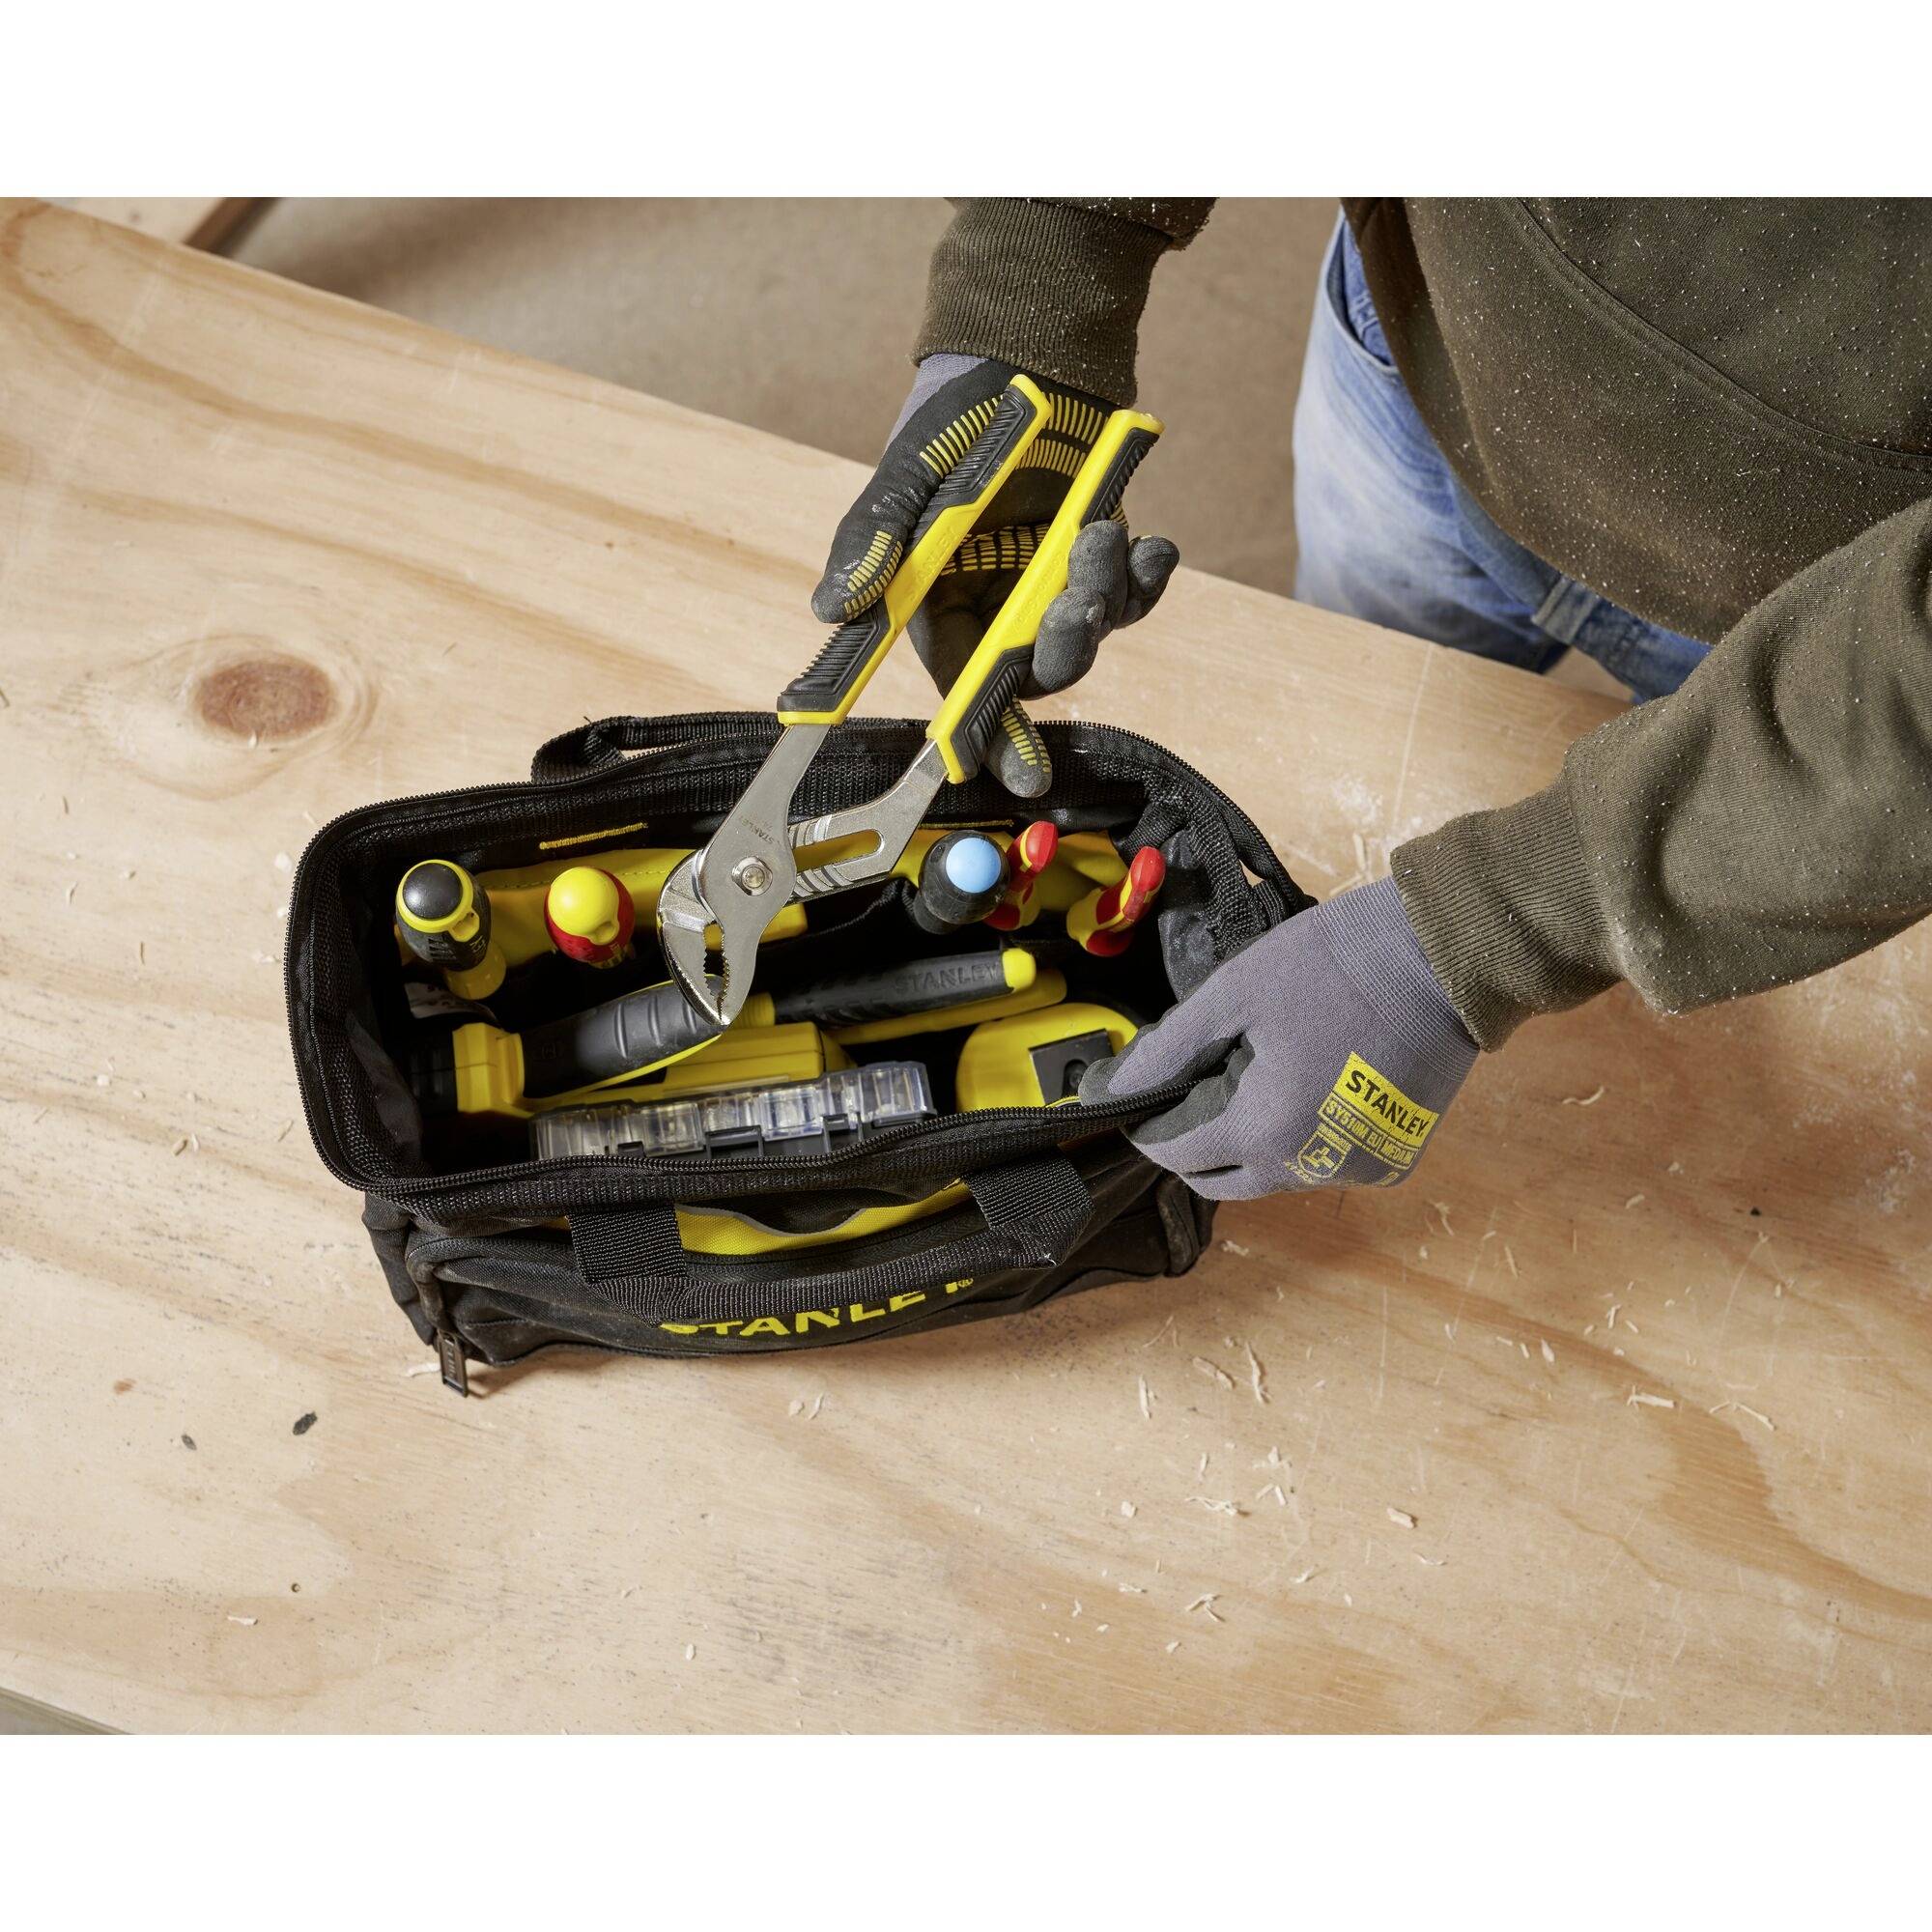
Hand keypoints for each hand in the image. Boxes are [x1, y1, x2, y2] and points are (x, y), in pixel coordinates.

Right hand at [812, 354, 1177, 794]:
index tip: (1025, 778)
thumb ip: (870, 543)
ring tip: (1098, 536)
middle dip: (1064, 649)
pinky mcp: (1101, 559)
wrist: (1019, 361)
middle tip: (1074, 609)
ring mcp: (1055, 588)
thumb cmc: (949, 425)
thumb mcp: (902, 480)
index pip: (965, 696)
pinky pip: (1134, 592)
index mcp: (944, 613)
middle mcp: (1001, 612)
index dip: (992, 741)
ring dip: (1102, 596)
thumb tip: (830, 611)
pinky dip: (1148, 576)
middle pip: (1039, 671)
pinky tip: (1152, 546)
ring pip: (1091, 631)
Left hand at [1079, 877, 1478, 1198]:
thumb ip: (1167, 1049)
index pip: (1175, 1154)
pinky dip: (1306, 1136)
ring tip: (1255, 1071)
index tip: (1137, 1092)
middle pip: (1222, 1177)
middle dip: (1195, 1139)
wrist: (1443, 956)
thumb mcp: (1234, 994)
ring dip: (1251, 1139)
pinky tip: (1310, 1084)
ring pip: (1275, 1174)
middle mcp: (1310, 1168)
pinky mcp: (1394, 1160)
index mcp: (1264, 1130)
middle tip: (1194, 1081)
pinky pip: (1327, 1163)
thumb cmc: (1333, 964)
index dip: (1146, 1123)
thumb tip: (1109, 1088)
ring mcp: (1358, 1170)